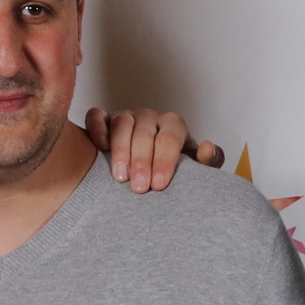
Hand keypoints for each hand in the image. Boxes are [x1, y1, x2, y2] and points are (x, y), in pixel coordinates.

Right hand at [81, 107, 223, 192]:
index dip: (165, 160)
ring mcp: (126, 117)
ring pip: (122, 123)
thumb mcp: (193, 170)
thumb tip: (207, 148)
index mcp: (173, 126)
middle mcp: (150, 118)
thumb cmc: (170, 171)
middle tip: (139, 188)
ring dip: (120, 150)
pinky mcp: (103, 121)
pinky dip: (97, 128)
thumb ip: (206, 162)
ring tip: (120, 177)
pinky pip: (97, 116)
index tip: (159, 185)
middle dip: (142, 161)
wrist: (148, 172)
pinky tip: (101, 148)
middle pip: (145, 131)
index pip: (170, 137)